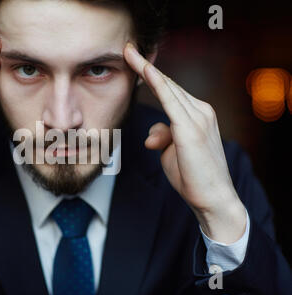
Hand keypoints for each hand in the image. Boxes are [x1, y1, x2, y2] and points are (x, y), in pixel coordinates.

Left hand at [124, 43, 245, 242]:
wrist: (212, 198)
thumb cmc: (192, 175)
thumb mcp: (172, 151)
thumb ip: (162, 136)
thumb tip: (150, 136)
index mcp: (198, 115)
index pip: (171, 90)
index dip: (152, 75)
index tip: (134, 60)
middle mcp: (201, 111)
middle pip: (169, 84)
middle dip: (145, 66)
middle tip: (127, 50)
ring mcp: (198, 118)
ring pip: (168, 88)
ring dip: (146, 69)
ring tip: (129, 53)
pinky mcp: (190, 128)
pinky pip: (170, 100)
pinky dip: (157, 83)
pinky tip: (145, 70)